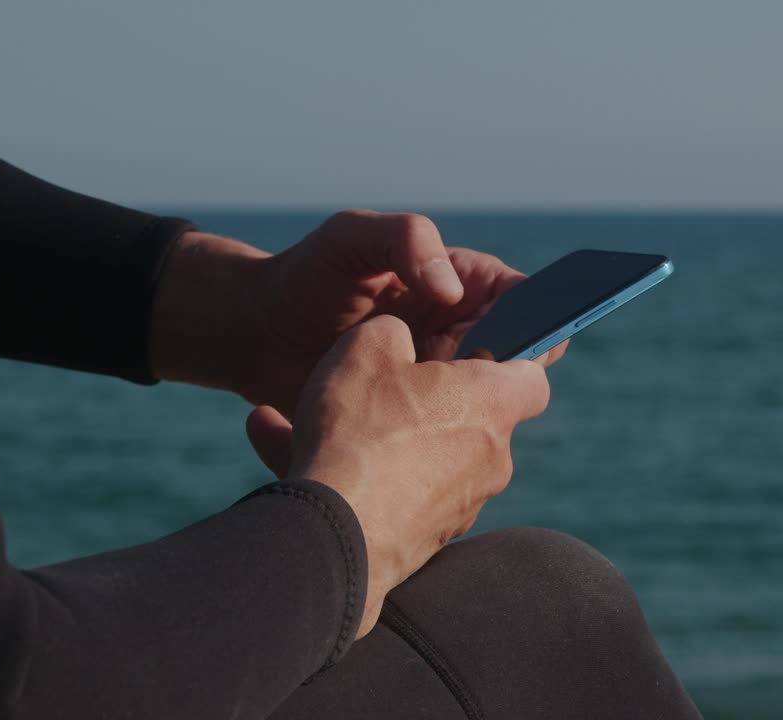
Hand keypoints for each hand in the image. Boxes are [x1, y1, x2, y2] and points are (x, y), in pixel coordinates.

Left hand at [149, 209, 565, 416]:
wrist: (250, 337)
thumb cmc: (301, 277)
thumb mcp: (349, 238)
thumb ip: (405, 239)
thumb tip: (452, 290)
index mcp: (452, 283)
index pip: (513, 297)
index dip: (532, 315)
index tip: (531, 334)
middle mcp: (452, 333)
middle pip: (508, 356)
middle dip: (505, 371)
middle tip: (478, 381)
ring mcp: (432, 381)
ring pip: (479, 402)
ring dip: (468, 409)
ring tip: (432, 407)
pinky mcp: (407, 422)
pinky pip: (439, 435)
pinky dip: (433, 436)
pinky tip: (401, 431)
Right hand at [244, 315, 550, 637]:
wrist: (337, 537)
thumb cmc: (362, 431)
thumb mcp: (366, 349)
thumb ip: (390, 330)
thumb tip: (396, 339)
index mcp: (491, 404)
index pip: (531, 374)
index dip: (506, 355)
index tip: (469, 348)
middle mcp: (489, 459)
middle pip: (466, 417)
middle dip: (421, 400)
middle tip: (374, 383)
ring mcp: (459, 506)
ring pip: (415, 457)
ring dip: (371, 437)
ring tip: (306, 419)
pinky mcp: (423, 541)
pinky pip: (386, 493)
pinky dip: (349, 474)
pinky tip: (276, 443)